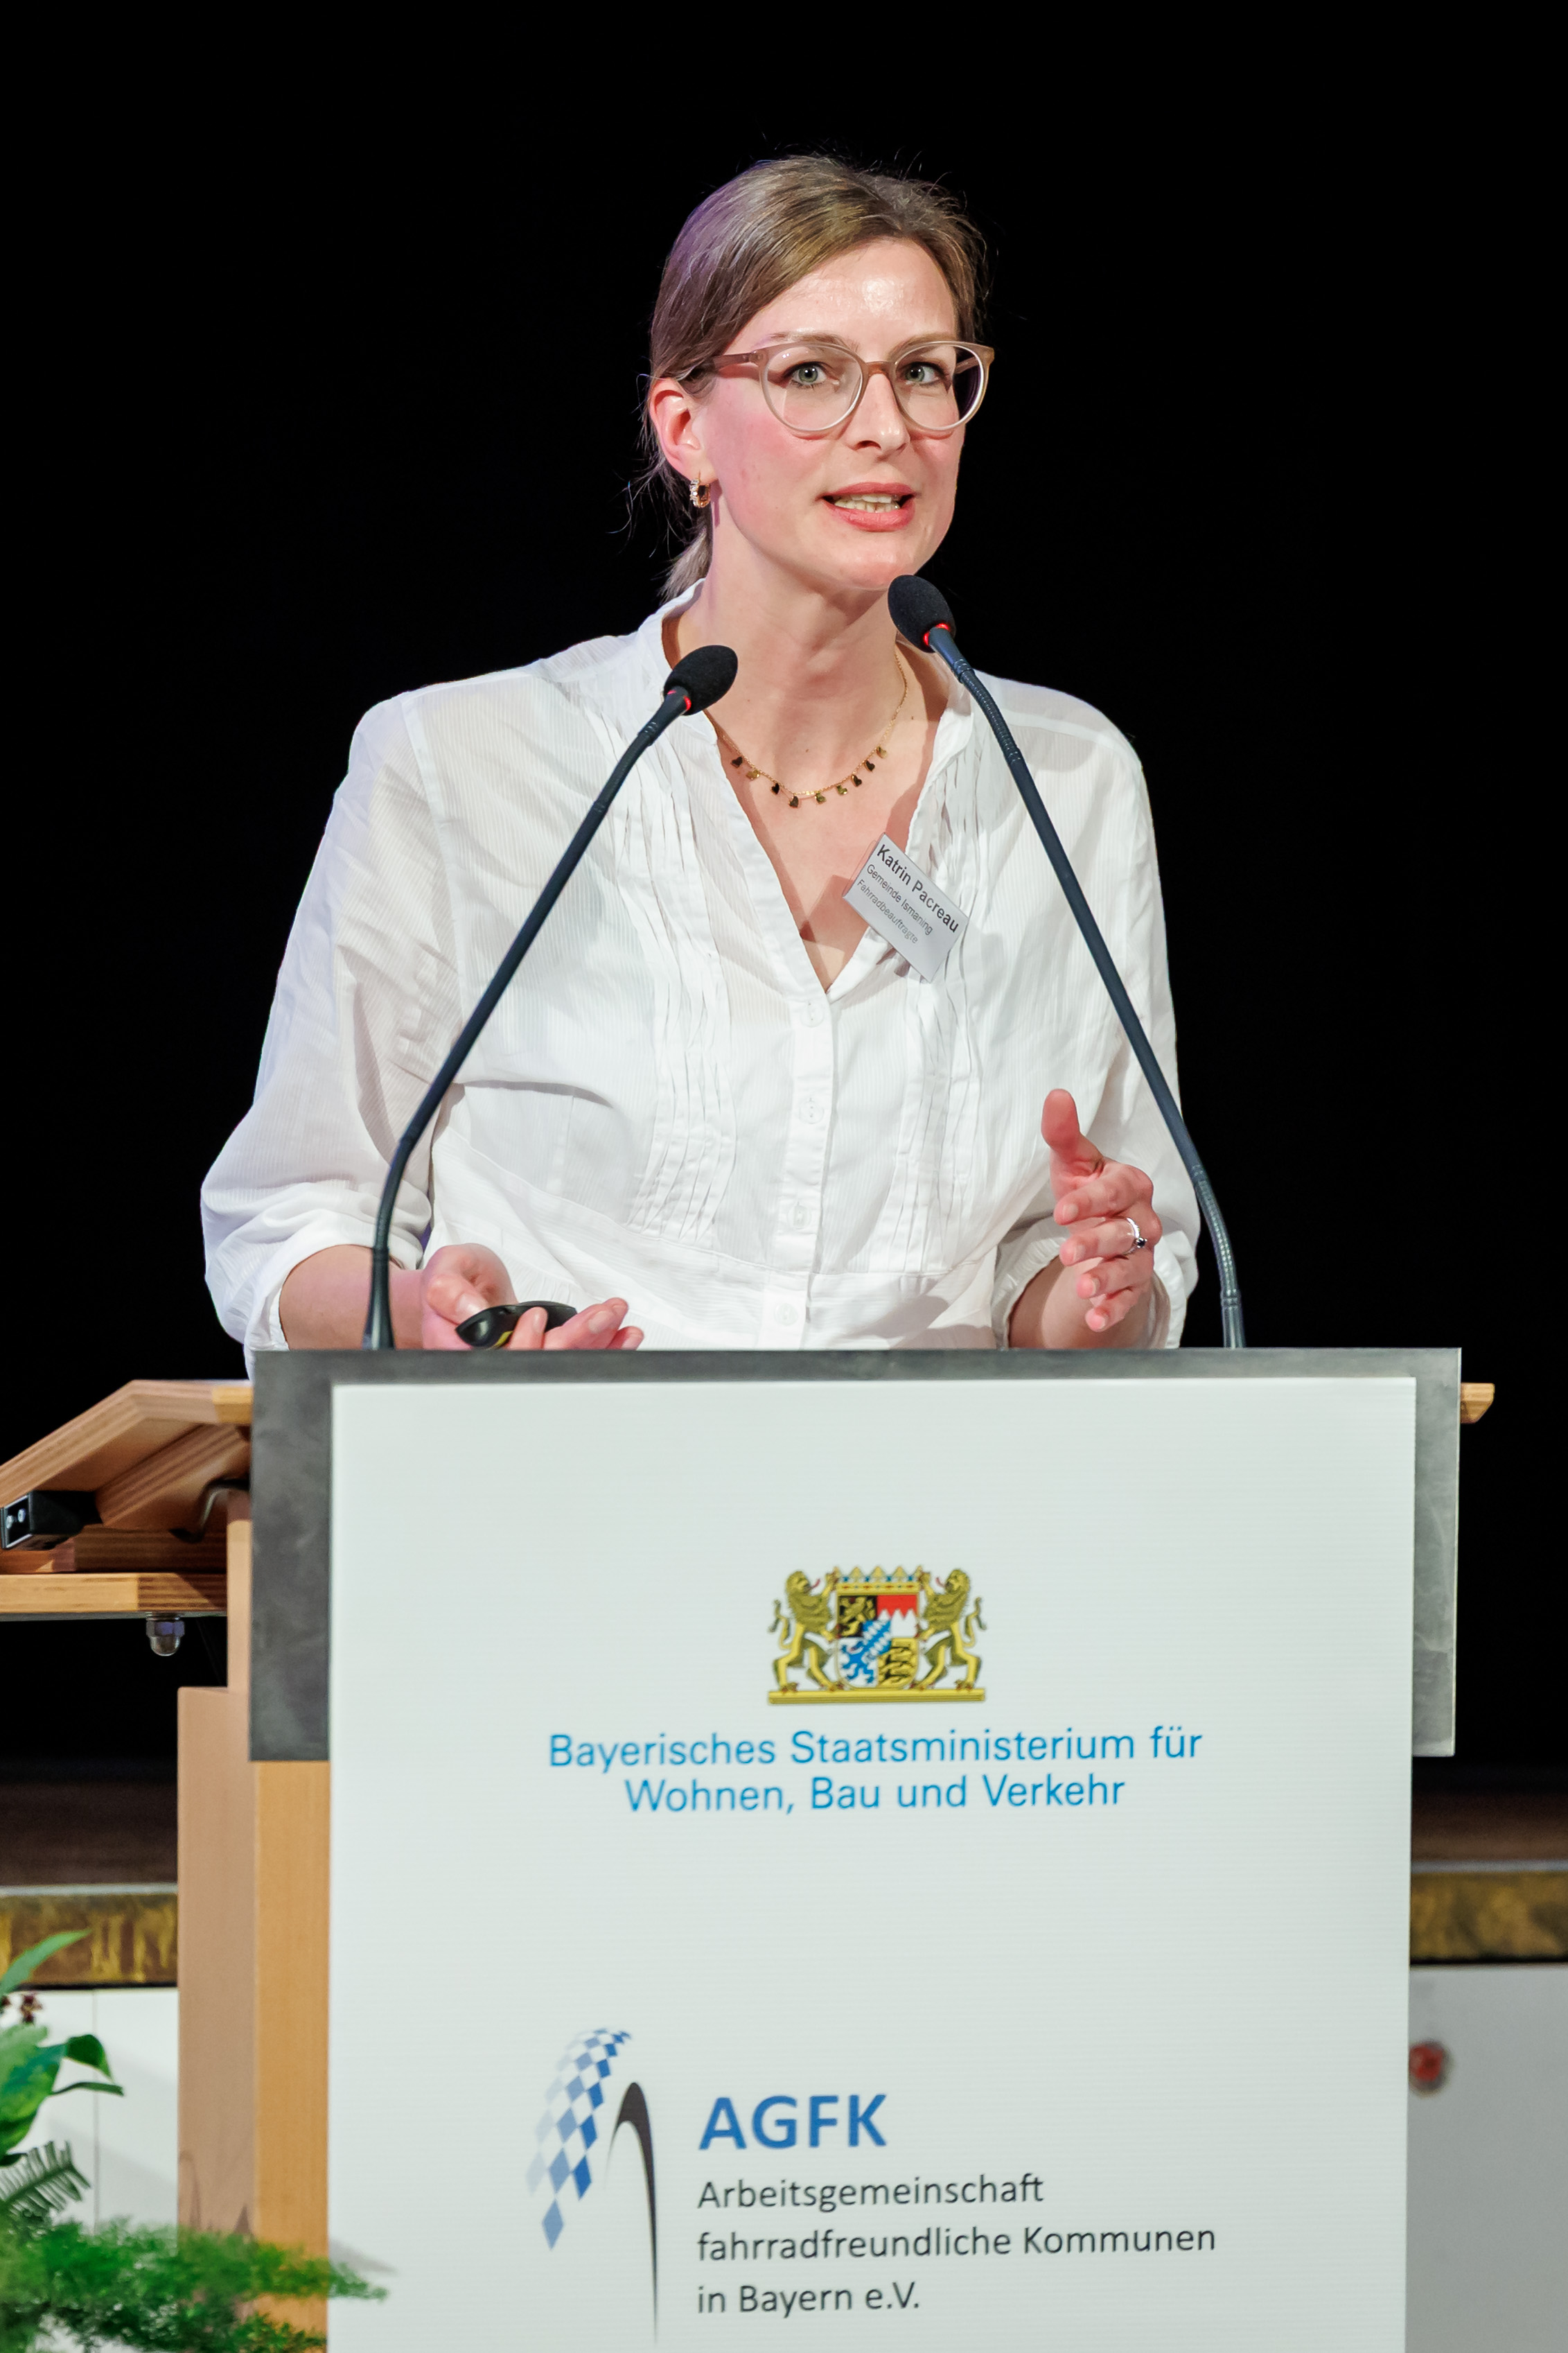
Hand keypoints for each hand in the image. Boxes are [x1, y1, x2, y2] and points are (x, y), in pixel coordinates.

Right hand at [413, 1245, 641, 1351]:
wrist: (462, 1285)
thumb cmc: (452, 1278)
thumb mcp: (444, 1270)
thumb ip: (449, 1289)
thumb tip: (471, 1311)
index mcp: (461, 1350)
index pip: (499, 1360)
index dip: (525, 1346)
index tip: (538, 1317)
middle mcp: (495, 1362)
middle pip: (540, 1363)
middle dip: (577, 1339)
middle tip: (604, 1314)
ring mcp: (524, 1358)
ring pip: (563, 1361)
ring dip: (597, 1341)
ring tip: (617, 1316)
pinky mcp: (545, 1350)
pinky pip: (574, 1354)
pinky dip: (601, 1344)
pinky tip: (622, 1334)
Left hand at [1040, 1087, 1161, 1337]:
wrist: (1099, 1230)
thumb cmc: (1087, 1191)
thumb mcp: (1071, 1164)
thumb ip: (1063, 1133)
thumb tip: (1056, 1096)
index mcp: (1129, 1185)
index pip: (1113, 1191)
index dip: (1088, 1201)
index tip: (1061, 1209)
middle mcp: (1141, 1219)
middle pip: (1123, 1231)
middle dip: (1095, 1242)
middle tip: (1067, 1253)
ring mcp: (1141, 1254)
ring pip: (1130, 1267)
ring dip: (1107, 1279)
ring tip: (1082, 1288)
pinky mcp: (1134, 1284)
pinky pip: (1129, 1299)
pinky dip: (1113, 1310)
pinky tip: (1094, 1318)